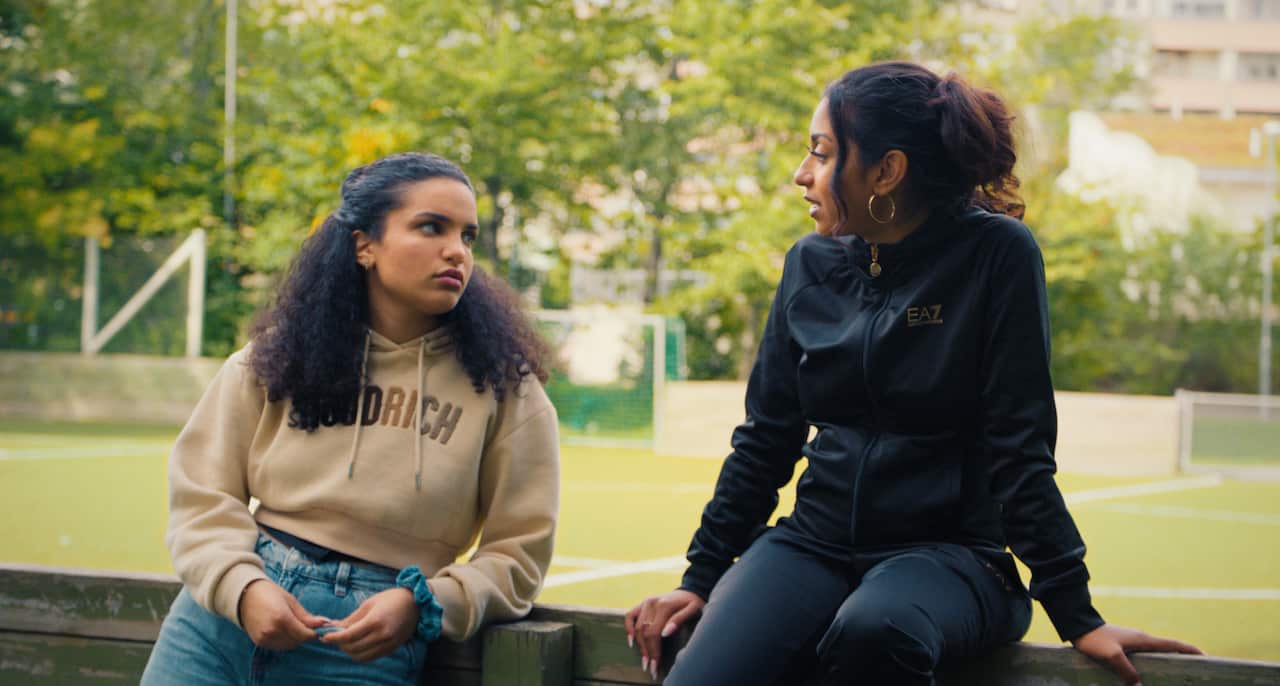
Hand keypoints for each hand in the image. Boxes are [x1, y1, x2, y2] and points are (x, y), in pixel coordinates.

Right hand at [239, 579, 328, 649]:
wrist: (245, 596)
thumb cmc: (270, 594)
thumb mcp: (290, 601)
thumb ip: (306, 616)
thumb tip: (323, 623)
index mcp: (281, 618)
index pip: (304, 635)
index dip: (313, 633)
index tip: (318, 627)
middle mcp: (272, 631)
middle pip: (297, 641)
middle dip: (304, 635)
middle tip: (305, 624)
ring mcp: (264, 638)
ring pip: (288, 646)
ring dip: (294, 639)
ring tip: (292, 625)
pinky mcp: (259, 642)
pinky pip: (278, 646)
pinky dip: (284, 641)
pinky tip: (283, 630)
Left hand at [322, 587, 418, 661]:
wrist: (416, 603)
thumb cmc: (391, 598)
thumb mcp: (369, 603)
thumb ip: (352, 618)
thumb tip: (334, 627)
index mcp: (375, 620)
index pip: (349, 635)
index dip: (334, 638)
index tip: (324, 637)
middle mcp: (382, 635)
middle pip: (353, 648)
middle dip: (340, 644)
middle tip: (333, 637)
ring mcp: (388, 643)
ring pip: (361, 656)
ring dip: (349, 651)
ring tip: (344, 642)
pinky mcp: (392, 648)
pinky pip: (371, 657)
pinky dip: (360, 654)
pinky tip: (356, 645)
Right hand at [625, 590, 705, 679]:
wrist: (690, 591)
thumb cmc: (694, 603)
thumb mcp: (693, 609)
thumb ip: (679, 619)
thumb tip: (665, 633)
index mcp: (664, 605)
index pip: (654, 632)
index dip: (654, 650)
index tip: (655, 665)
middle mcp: (652, 603)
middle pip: (644, 632)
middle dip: (647, 652)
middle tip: (650, 668)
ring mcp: (646, 602)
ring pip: (637, 627)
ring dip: (640, 646)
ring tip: (644, 660)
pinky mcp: (642, 603)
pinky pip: (630, 615)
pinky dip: (628, 628)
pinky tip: (631, 641)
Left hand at [1071, 623, 1202, 684]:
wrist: (1078, 625)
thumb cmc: (1096, 639)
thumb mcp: (1111, 656)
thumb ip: (1126, 671)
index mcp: (1143, 639)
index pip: (1173, 645)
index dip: (1190, 650)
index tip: (1206, 657)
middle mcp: (1142, 638)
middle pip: (1168, 649)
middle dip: (1182, 658)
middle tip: (1193, 671)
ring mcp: (1133, 641)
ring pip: (1155, 653)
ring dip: (1166, 661)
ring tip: (1173, 676)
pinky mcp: (1124, 644)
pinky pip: (1143, 655)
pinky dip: (1151, 663)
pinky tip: (1147, 674)